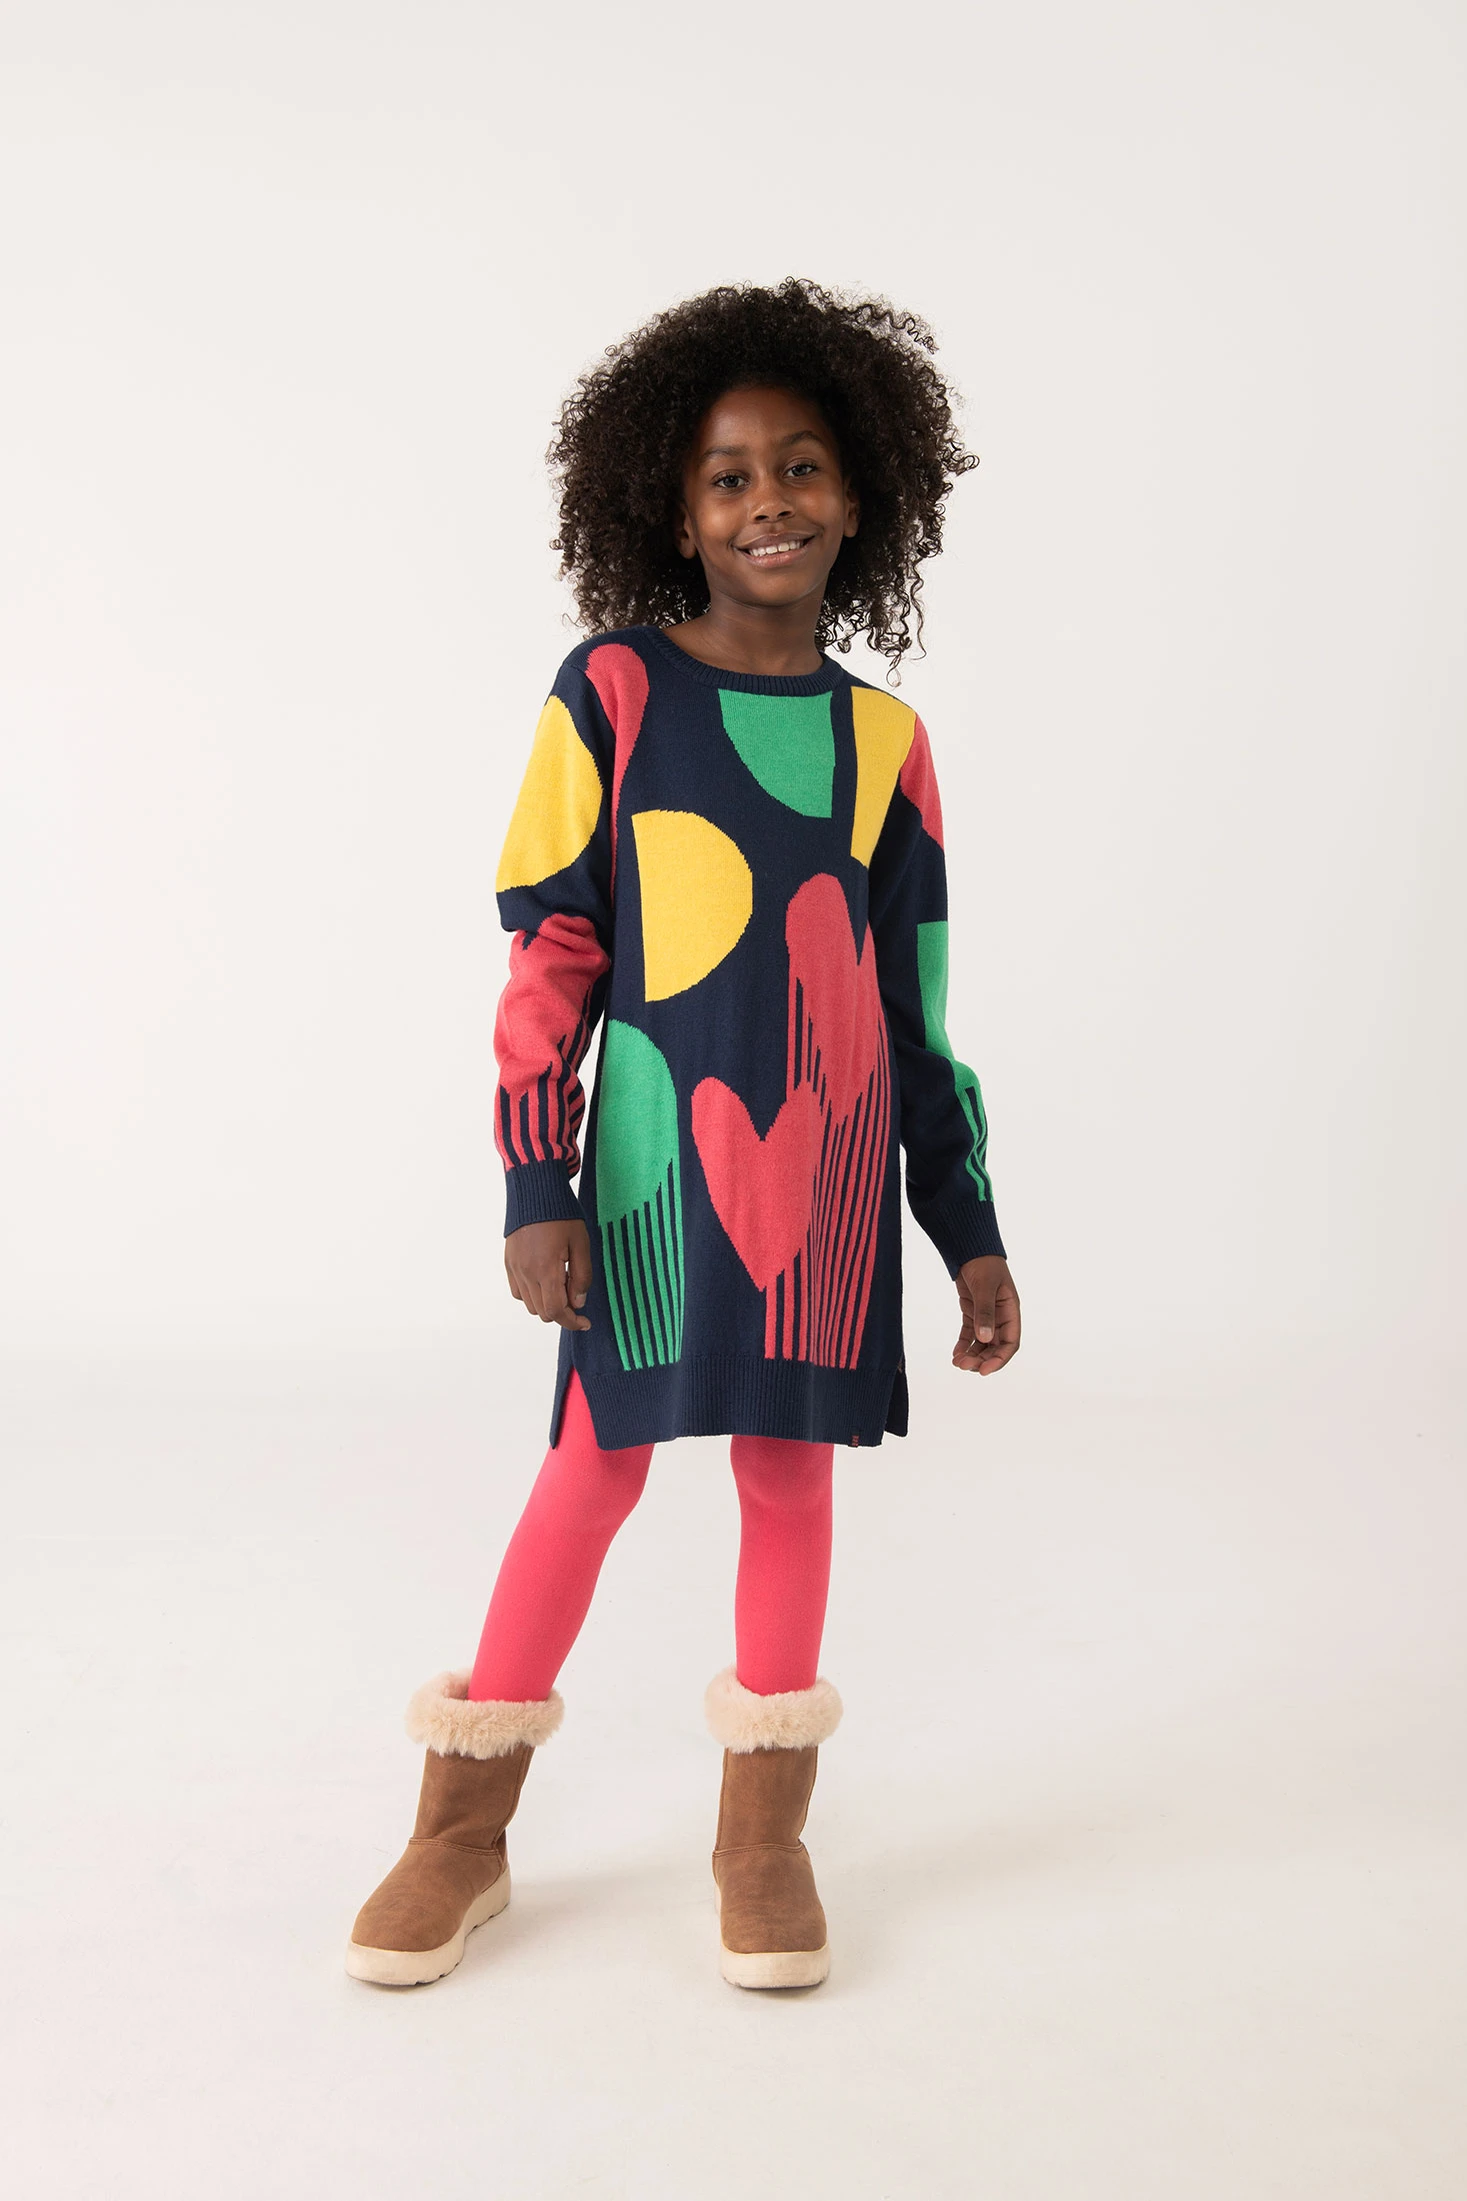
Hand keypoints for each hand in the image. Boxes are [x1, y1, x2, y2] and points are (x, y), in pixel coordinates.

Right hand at [505, 1220, 592, 1330]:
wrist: (535, 1191)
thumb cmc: (561, 1214)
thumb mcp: (581, 1243)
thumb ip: (581, 1276)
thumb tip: (578, 1302)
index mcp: (546, 1269)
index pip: (556, 1311)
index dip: (572, 1322)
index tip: (584, 1322)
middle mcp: (526, 1273)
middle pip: (543, 1312)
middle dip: (562, 1312)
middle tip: (575, 1297)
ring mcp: (515, 1268)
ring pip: (529, 1305)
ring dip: (547, 1304)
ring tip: (561, 1284)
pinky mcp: (509, 1262)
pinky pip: (518, 1291)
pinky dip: (532, 1295)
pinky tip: (544, 1280)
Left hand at [952, 1256, 1019, 1374]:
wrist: (970, 1248)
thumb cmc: (984, 1264)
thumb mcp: (985, 1287)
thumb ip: (985, 1312)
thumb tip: (984, 1339)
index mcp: (1011, 1311)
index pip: (1010, 1343)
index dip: (999, 1359)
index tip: (983, 1370)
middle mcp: (1001, 1317)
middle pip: (995, 1347)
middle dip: (981, 1359)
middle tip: (964, 1366)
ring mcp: (986, 1315)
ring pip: (981, 1343)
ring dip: (971, 1354)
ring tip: (957, 1362)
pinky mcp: (973, 1312)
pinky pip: (970, 1334)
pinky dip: (964, 1345)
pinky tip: (955, 1353)